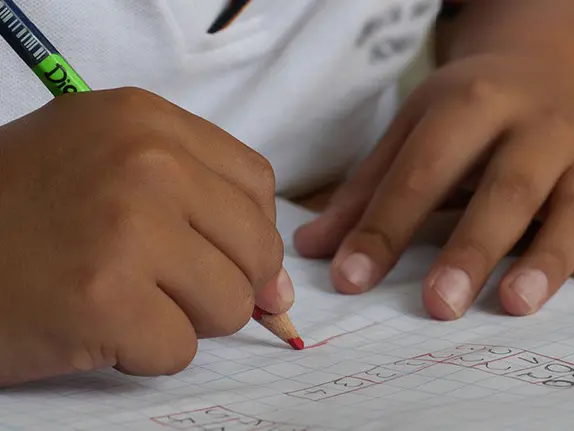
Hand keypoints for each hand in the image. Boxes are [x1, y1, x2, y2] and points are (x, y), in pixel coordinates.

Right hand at [0, 88, 289, 385]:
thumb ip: (203, 211)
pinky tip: (98, 327)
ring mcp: (128, 229)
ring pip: (230, 304)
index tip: (222, 257)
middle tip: (162, 285)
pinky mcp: (105, 300)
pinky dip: (144, 353)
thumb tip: (281, 290)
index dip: (247, 233)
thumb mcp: (109, 170)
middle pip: (257, 248)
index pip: (256, 184)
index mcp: (147, 121)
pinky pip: (180, 350)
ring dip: (184, 319)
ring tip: (124, 299)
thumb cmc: (23, 213)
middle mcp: (146, 163)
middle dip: (222, 283)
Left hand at [294, 54, 573, 319]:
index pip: (424, 171)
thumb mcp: (416, 129)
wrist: (552, 68)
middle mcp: (538, 125)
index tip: (351, 281)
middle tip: (439, 305)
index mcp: (473, 104)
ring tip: (516, 304)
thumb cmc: (473, 111)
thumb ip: (369, 189)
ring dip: (550, 257)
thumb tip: (314, 251)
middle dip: (473, 247)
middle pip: (507, 188)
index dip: (385, 227)